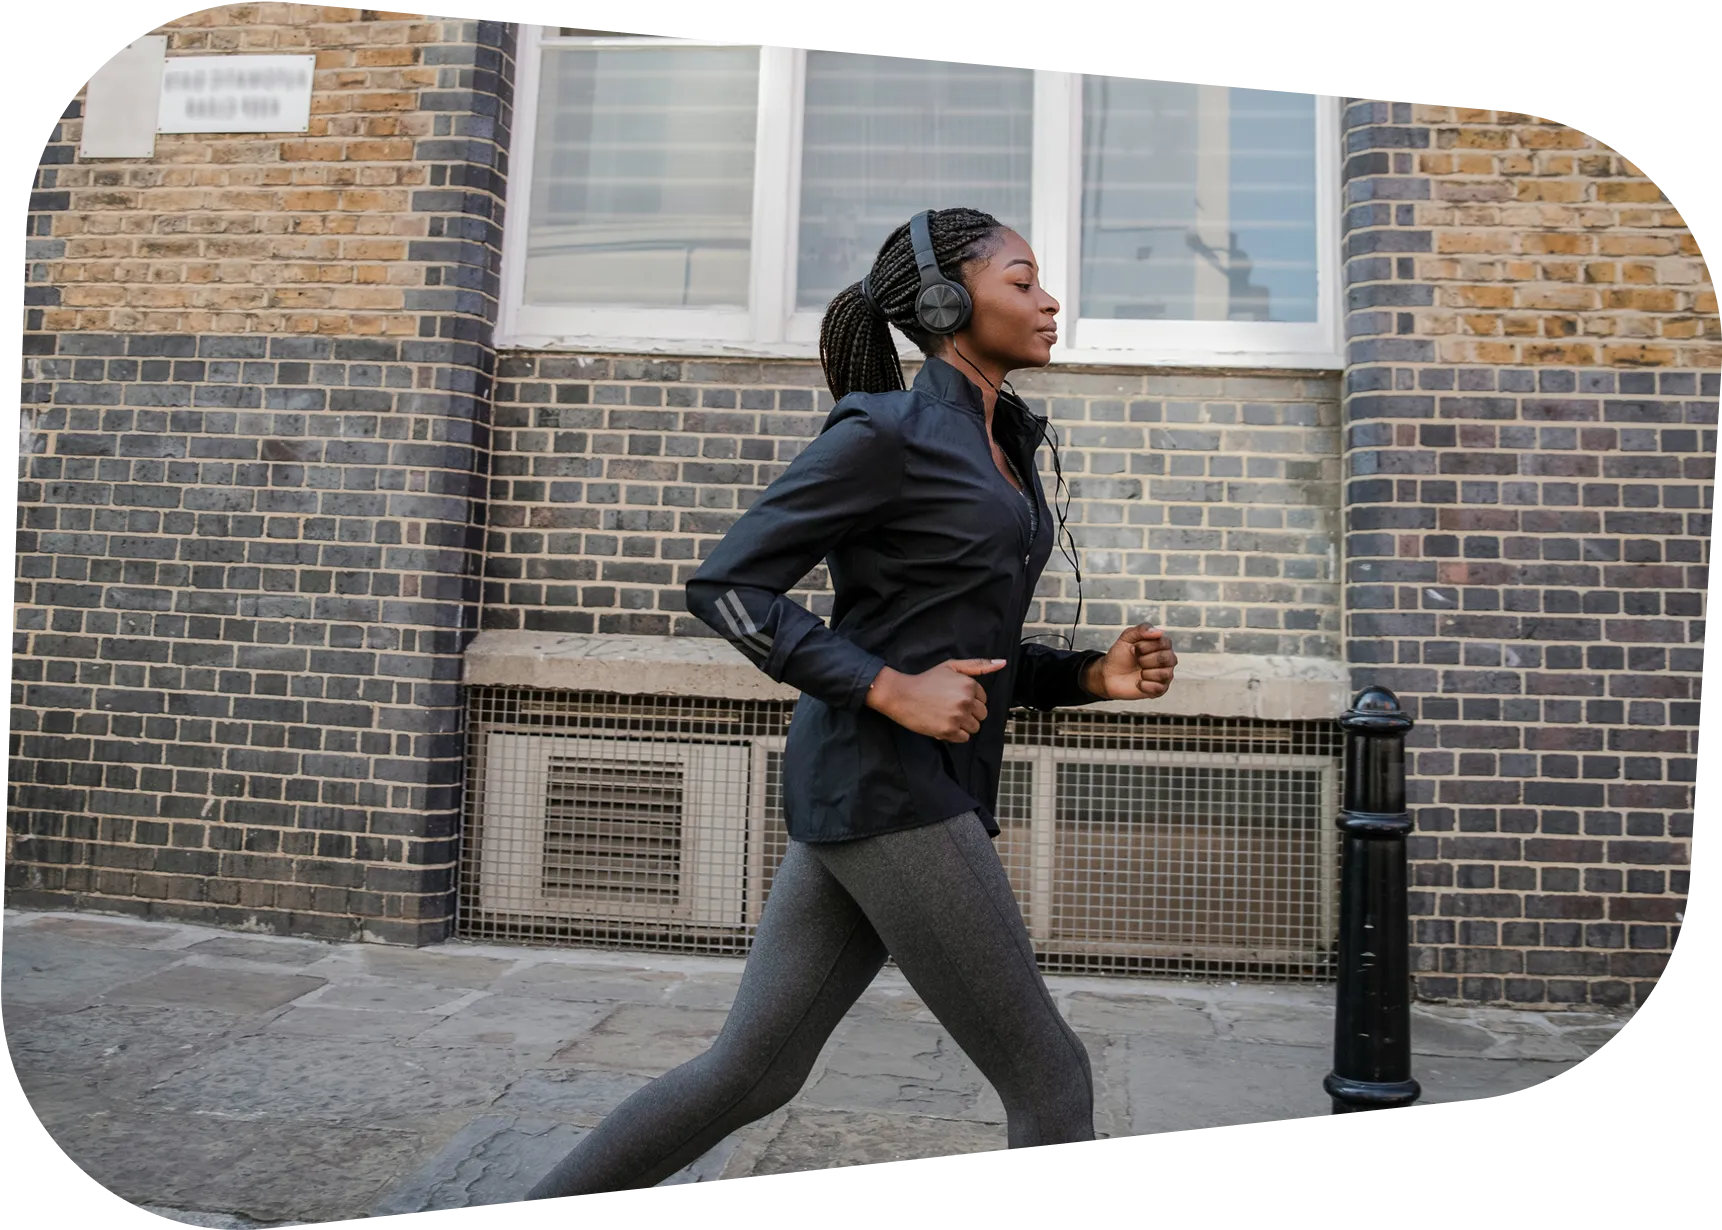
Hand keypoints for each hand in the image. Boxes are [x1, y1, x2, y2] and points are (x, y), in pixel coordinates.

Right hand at [866, 659, 1005, 741]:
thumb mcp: (952, 666)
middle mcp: (966, 701)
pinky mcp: (948, 731)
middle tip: (950, 708)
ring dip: (963, 725)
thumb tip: (1002, 662)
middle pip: (981, 715)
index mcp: (969, 685)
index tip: (955, 698)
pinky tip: (943, 724)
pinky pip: (964, 738)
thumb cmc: (926, 680)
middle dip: (969, 713)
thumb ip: (978, 665)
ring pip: (974, 728)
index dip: (970, 700)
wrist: (901, 695)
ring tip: (947, 716)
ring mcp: (958, 717)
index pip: (984, 700)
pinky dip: (955, 735)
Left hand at [1084, 625, 1176, 699]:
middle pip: (1167, 658)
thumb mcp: (1126, 637)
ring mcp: (1165, 675)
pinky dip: (1144, 685)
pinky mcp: (1160, 690)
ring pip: (1165, 674)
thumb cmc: (1119, 655)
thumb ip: (1142, 629)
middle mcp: (1167, 660)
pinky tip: (1139, 683)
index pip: (1165, 643)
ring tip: (1139, 672)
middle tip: (1137, 661)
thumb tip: (1159, 632)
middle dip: (1146, 660)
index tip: (1135, 648)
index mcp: (1162, 645)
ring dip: (1146, 673)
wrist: (1108, 675)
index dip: (1147, 646)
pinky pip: (1159, 688)